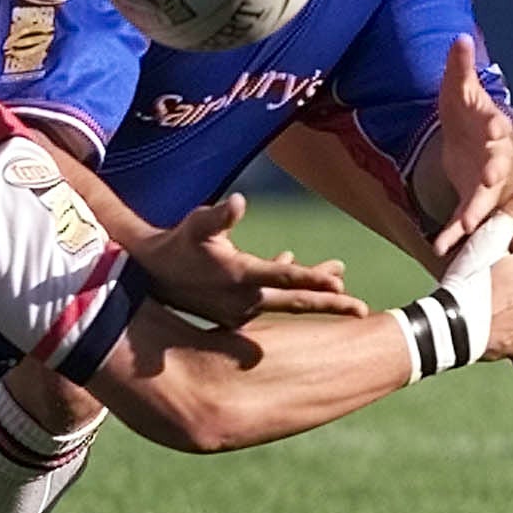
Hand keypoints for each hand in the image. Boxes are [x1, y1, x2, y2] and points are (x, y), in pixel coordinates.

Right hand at [138, 191, 364, 327]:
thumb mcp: (196, 224)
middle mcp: (245, 297)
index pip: (285, 279)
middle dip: (330, 303)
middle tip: (363, 309)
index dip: (313, 280)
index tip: (341, 285)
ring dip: (312, 288)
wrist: (149, 273)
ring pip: (285, 298)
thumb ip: (219, 215)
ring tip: (340, 278)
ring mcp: (240, 306)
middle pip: (296, 301)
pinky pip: (269, 296)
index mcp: (241, 276)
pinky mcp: (234, 307)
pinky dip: (285, 283)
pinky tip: (291, 261)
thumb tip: (240, 202)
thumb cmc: (176, 243)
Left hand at [433, 34, 512, 258]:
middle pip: (498, 169)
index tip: (496, 128)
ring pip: (484, 202)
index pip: (498, 129)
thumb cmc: (470, 113)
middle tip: (490, 183)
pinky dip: (454, 233)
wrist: (478, 144)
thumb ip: (459, 67)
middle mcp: (496, 160)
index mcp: (494, 130)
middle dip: (494, 176)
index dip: (496, 131)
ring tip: (464, 229)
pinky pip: (465, 220)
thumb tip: (459, 36)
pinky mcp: (474, 202)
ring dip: (475, 215)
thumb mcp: (460, 90)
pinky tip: (440, 246)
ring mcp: (488, 184)